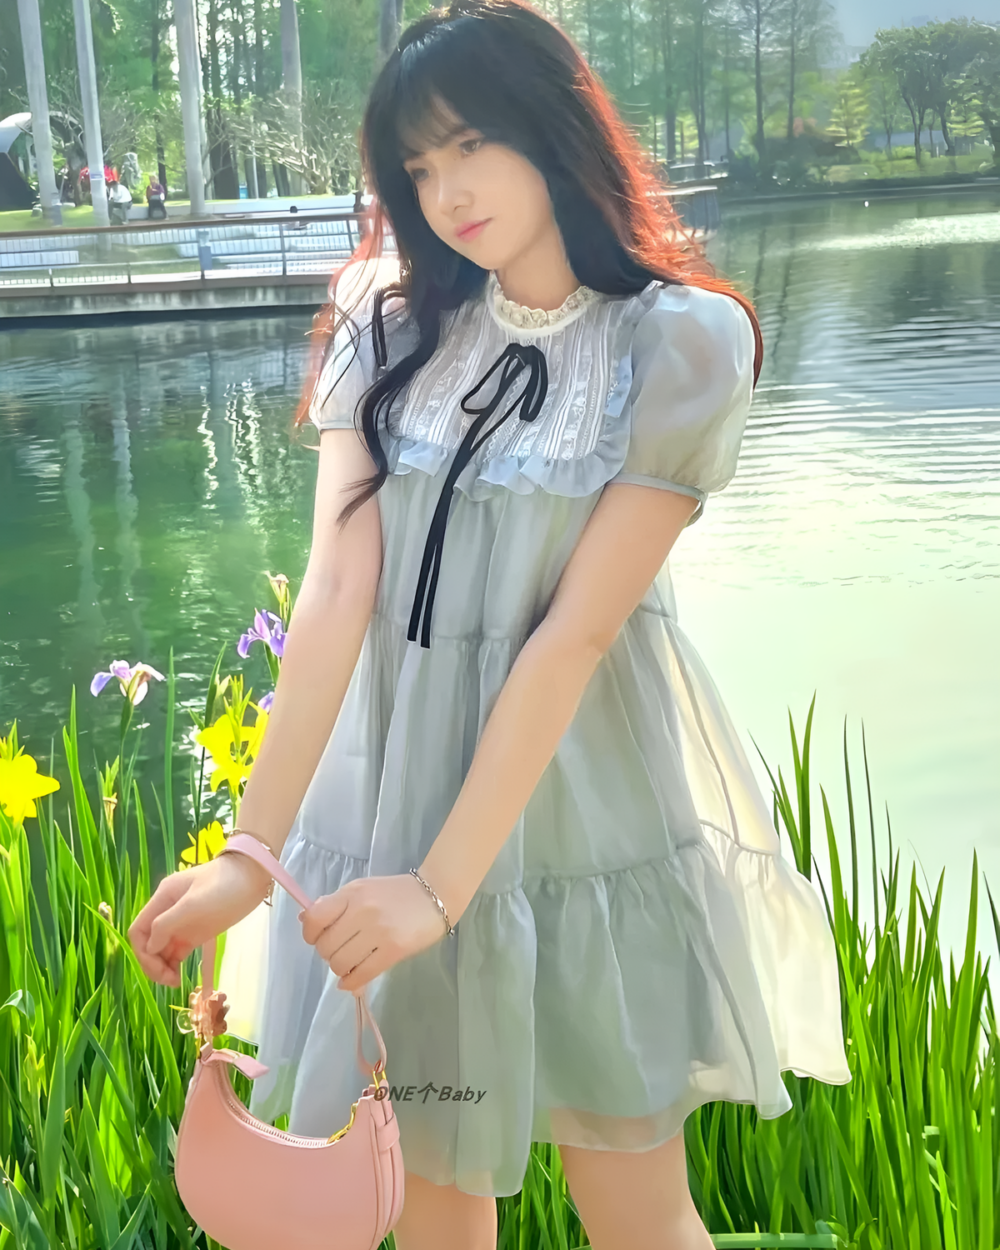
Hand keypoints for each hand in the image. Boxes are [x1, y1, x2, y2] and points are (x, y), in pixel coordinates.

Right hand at [128, 851, 271, 986]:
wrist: (253, 876)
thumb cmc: (223, 886)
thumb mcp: (193, 904)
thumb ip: (167, 924)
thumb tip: (149, 947)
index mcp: (162, 899)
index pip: (139, 930)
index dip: (143, 952)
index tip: (160, 968)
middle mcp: (168, 912)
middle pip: (148, 942)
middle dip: (152, 963)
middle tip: (170, 981)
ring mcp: (182, 922)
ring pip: (161, 950)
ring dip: (162, 967)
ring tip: (175, 982)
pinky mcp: (196, 931)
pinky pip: (176, 952)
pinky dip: (173, 965)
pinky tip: (179, 977)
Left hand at [299, 873, 449, 992]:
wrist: (436, 894)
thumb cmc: (396, 892)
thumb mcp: (362, 888)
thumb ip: (334, 903)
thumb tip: (304, 920)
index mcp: (352, 894)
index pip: (315, 919)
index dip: (311, 934)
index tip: (319, 937)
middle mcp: (362, 911)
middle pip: (326, 946)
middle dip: (328, 954)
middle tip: (340, 951)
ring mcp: (378, 932)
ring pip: (341, 963)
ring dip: (340, 968)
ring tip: (350, 963)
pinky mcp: (393, 950)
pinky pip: (361, 975)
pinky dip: (352, 982)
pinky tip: (353, 980)